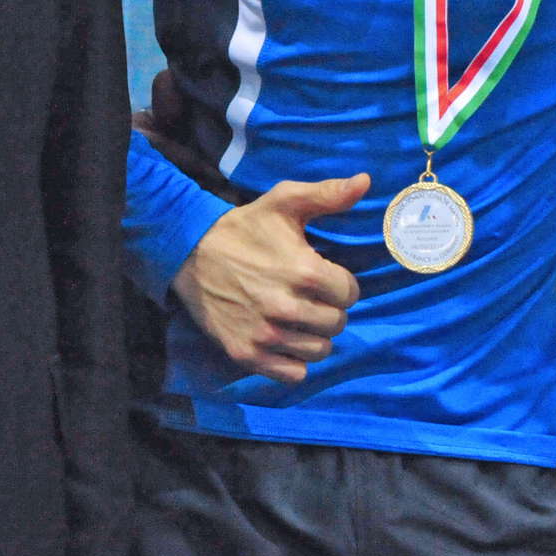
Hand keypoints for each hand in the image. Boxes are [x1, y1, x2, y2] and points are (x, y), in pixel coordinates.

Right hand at [172, 175, 368, 384]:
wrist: (189, 253)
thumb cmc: (245, 228)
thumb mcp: (285, 201)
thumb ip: (328, 194)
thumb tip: (365, 182)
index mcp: (303, 271)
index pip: (350, 293)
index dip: (343, 285)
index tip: (326, 278)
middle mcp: (286, 307)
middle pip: (337, 323)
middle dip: (331, 310)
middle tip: (313, 298)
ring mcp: (264, 334)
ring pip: (319, 351)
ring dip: (316, 336)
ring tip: (301, 318)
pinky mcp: (245, 354)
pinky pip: (293, 374)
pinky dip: (295, 361)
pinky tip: (288, 341)